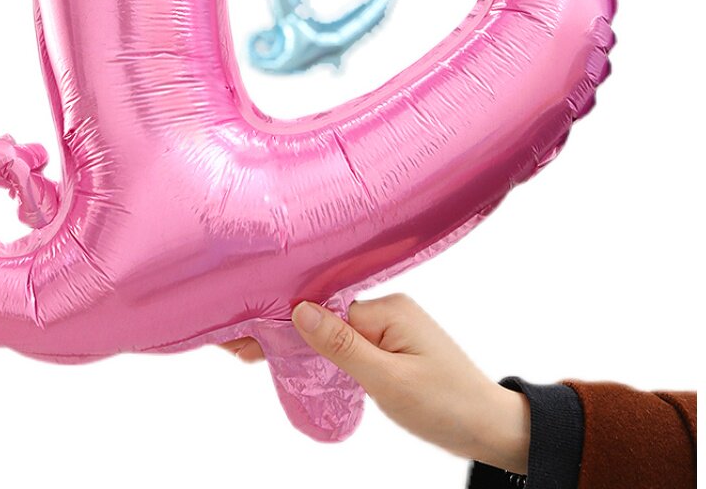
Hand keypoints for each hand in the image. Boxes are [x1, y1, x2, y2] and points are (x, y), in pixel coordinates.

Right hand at [220, 293, 529, 472]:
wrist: (491, 426)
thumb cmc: (445, 404)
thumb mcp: (388, 380)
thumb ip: (343, 346)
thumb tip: (299, 309)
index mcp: (388, 310)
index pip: (326, 310)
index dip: (288, 326)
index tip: (249, 339)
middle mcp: (390, 309)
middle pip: (328, 317)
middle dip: (289, 332)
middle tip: (244, 351)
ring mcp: (393, 326)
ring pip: (338, 331)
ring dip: (306, 343)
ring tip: (259, 355)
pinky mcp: (395, 344)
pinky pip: (353, 342)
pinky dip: (327, 352)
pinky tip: (302, 360)